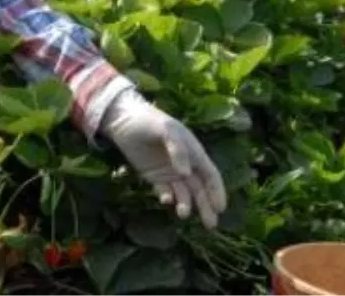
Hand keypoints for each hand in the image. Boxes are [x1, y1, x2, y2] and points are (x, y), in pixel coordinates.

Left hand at [100, 89, 227, 228]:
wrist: (123, 119)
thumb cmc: (150, 120)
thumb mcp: (167, 129)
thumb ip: (178, 150)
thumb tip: (186, 173)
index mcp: (194, 152)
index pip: (210, 175)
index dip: (217, 191)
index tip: (221, 208)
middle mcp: (185, 164)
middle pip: (200, 189)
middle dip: (206, 206)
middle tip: (210, 225)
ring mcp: (170, 172)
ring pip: (184, 193)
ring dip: (186, 204)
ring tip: (183, 213)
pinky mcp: (154, 177)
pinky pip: (165, 191)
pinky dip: (168, 197)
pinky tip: (166, 200)